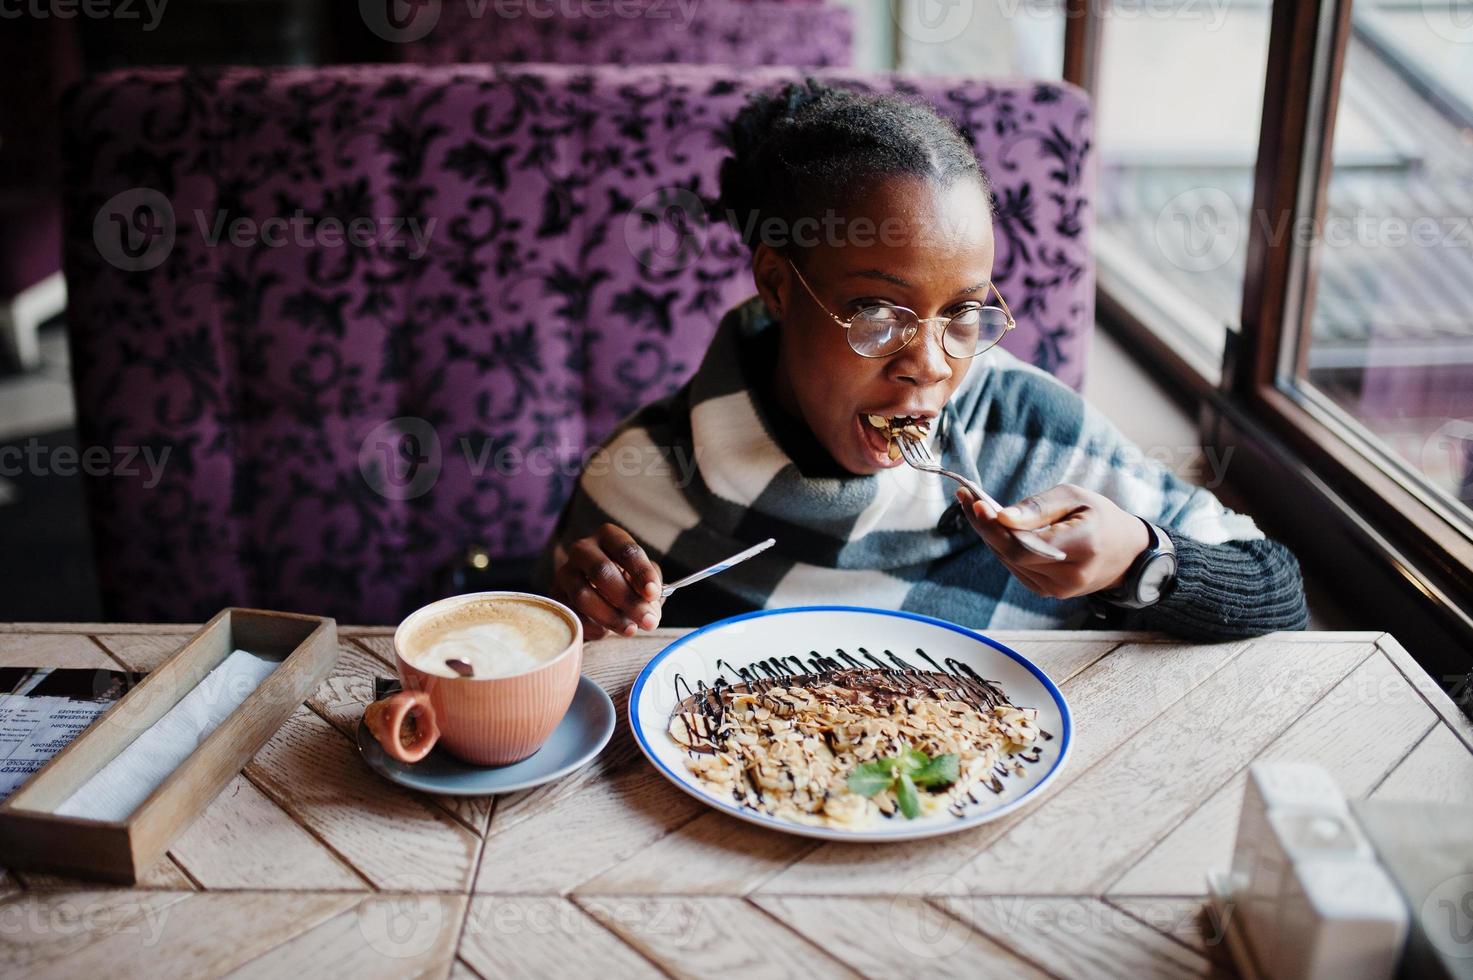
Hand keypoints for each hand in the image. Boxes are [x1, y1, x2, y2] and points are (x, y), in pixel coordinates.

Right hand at [550, 523, 663, 639]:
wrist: (598, 601)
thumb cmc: (627, 583)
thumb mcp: (644, 579)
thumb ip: (651, 588)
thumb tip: (649, 607)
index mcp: (609, 537)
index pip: (626, 550)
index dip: (641, 572)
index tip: (652, 594)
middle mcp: (583, 549)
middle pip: (601, 571)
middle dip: (627, 599)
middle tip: (648, 621)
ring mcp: (565, 572)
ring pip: (583, 595)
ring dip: (611, 616)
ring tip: (630, 630)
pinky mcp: (555, 597)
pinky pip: (573, 614)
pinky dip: (593, 626)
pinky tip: (606, 632)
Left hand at [957, 483, 1149, 600]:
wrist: (1126, 553)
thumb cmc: (1101, 517)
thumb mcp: (1075, 498)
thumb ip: (1038, 508)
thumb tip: (1001, 518)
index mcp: (1083, 546)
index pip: (1026, 545)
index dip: (995, 527)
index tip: (976, 502)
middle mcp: (1070, 575)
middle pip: (1012, 554)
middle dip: (985, 525)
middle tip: (966, 498)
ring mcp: (1058, 589)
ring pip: (1010, 561)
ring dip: (990, 535)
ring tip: (977, 507)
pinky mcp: (1048, 592)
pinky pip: (1016, 567)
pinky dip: (1003, 547)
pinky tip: (995, 527)